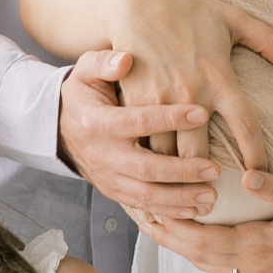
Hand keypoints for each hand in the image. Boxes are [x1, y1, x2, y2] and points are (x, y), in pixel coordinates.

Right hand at [59, 53, 225, 221]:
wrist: (58, 127)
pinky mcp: (114, 192)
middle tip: (214, 169)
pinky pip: (143, 207)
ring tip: (212, 197)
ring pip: (146, 195)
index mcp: (97, 122)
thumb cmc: (83, 94)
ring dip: (181, 199)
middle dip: (182, 171)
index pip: (138, 121)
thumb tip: (126, 60)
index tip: (202, 112)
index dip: (170, 118)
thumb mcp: (85, 71)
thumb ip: (104, 62)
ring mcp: (108, 178)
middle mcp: (103, 154)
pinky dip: (170, 212)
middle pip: (145, 168)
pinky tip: (196, 210)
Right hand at [86, 0, 272, 221]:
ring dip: (176, 179)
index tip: (262, 178)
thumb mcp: (234, 19)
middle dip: (210, 181)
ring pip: (168, 155)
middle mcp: (191, 95)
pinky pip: (142, 142)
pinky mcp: (134, 102)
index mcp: (220, 79)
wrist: (135, 0)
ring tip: (185, 202)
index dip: (258, 157)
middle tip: (220, 205)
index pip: (247, 127)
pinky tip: (152, 182)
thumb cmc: (188, 8)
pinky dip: (148, 163)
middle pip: (203, 153)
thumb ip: (270, 41)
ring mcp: (160, 102)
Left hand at [147, 174, 272, 272]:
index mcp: (258, 246)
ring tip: (162, 233)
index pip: (201, 238)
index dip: (171, 226)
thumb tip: (245, 174)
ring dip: (184, 251)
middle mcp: (255, 268)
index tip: (149, 208)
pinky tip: (200, 254)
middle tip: (142, 220)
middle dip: (167, 239)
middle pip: (197, 256)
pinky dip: (208, 265)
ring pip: (211, 268)